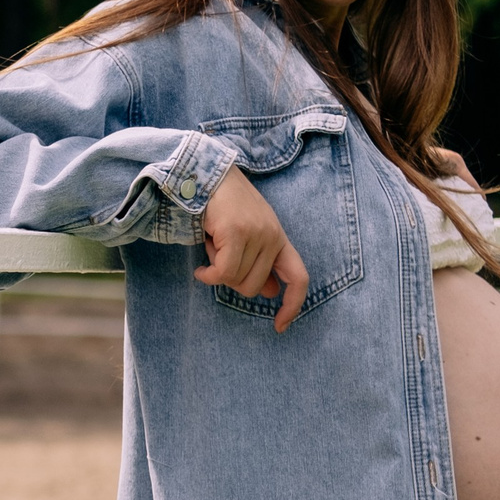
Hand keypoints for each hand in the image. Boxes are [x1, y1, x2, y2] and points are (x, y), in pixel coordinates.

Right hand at [194, 167, 309, 332]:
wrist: (204, 173)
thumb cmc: (221, 207)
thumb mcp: (245, 236)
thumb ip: (258, 262)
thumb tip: (270, 292)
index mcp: (279, 238)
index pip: (299, 277)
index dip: (293, 305)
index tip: (280, 326)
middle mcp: (272, 236)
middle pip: (254, 287)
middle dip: (231, 282)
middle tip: (218, 261)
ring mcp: (256, 233)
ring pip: (236, 280)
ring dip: (216, 272)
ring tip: (211, 248)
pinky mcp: (237, 232)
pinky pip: (223, 273)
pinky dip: (208, 276)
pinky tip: (200, 269)